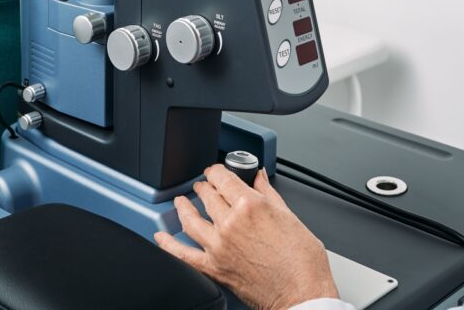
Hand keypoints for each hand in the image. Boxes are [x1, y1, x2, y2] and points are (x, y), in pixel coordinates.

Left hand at [154, 164, 338, 309]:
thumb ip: (269, 193)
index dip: (216, 171)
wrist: (302, 293)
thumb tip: (260, 177)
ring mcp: (219, 246)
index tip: (215, 171)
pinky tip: (161, 237)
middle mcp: (231, 223)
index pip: (223, 178)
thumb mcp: (290, 216)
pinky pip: (183, 254)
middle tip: (203, 186)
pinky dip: (169, 244)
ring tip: (181, 202)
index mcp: (250, 205)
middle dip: (204, 187)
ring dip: (183, 207)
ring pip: (191, 219)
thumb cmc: (302, 260)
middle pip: (207, 196)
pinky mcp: (214, 267)